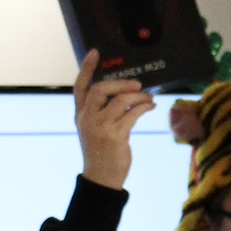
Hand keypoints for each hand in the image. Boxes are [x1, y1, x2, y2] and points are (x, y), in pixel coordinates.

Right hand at [74, 49, 154, 189]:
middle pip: (101, 89)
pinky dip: (145, 107)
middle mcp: (87, 118)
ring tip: (149, 99)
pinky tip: (151, 107)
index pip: (80, 87)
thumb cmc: (101, 152)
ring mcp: (100, 127)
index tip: (95, 53)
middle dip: (121, 83)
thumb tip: (125, 92)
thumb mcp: (95, 129)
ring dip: (139, 97)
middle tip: (137, 85)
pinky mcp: (115, 136)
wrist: (101, 177)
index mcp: (81, 114)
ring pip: (121, 100)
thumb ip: (103, 111)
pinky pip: (133, 114)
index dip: (86, 68)